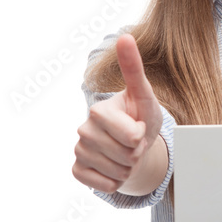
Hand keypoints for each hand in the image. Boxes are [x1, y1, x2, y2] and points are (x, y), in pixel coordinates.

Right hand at [72, 34, 162, 193]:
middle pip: (123, 155)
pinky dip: (114, 182)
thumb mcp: (144, 95)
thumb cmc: (140, 117)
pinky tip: (114, 169)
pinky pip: (100, 184)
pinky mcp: (77, 170)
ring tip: (126, 155)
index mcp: (99, 110)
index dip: (140, 136)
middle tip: (134, 143)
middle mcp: (83, 129)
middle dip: (136, 153)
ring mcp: (79, 150)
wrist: (133, 145)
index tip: (139, 128)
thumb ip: (134, 69)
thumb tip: (125, 36)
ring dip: (128, 168)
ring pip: (115, 171)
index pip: (129, 135)